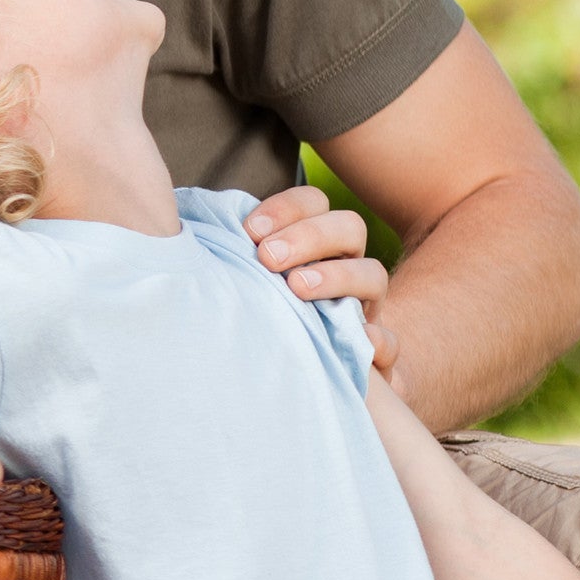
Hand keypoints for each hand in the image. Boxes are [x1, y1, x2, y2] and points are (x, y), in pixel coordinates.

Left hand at [243, 183, 397, 375]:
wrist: (294, 376)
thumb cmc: (257, 315)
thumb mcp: (246, 281)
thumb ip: (232, 255)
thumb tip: (190, 228)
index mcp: (313, 242)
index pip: (314, 202)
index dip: (286, 208)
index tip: (249, 230)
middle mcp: (345, 266)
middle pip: (349, 227)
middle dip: (308, 236)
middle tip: (268, 258)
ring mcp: (364, 306)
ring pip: (374, 275)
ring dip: (338, 276)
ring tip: (298, 287)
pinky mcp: (374, 352)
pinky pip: (389, 342)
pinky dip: (377, 340)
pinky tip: (357, 340)